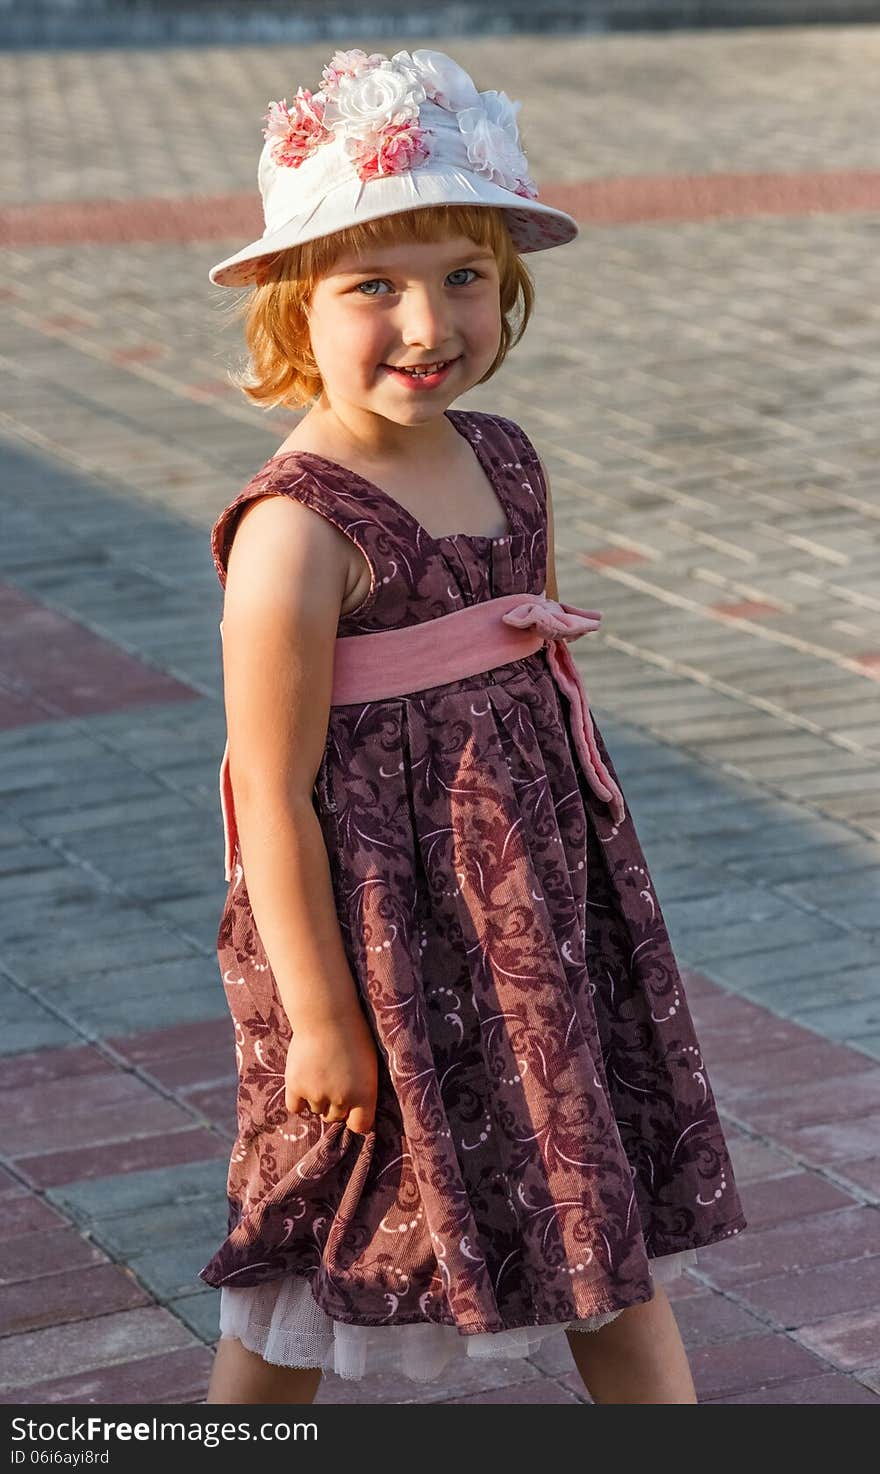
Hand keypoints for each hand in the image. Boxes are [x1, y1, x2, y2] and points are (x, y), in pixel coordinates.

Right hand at [284, 1004, 378, 1135]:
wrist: (326, 1014)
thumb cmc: (353, 1033)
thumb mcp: (369, 1063)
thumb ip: (363, 1090)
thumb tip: (353, 1110)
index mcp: (365, 1094)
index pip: (360, 1126)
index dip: (355, 1118)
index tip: (353, 1110)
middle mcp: (342, 1099)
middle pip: (335, 1117)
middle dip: (335, 1104)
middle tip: (333, 1081)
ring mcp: (317, 1094)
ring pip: (316, 1109)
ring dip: (317, 1098)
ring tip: (319, 1073)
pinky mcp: (295, 1086)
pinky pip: (295, 1107)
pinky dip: (298, 1099)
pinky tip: (303, 1082)